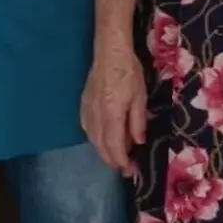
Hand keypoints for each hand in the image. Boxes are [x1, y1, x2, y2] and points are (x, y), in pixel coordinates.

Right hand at [80, 44, 146, 176]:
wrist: (109, 53)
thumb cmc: (128, 72)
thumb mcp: (139, 97)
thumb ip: (137, 122)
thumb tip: (138, 142)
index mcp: (111, 114)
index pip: (113, 145)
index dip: (121, 161)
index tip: (130, 170)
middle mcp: (96, 116)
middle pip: (100, 146)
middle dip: (112, 161)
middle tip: (126, 168)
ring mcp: (87, 110)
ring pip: (92, 140)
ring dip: (104, 152)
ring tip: (117, 157)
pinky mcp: (83, 105)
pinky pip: (87, 129)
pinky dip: (96, 140)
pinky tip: (103, 140)